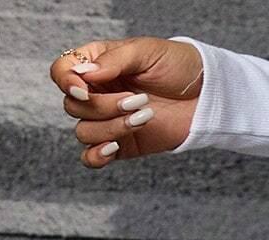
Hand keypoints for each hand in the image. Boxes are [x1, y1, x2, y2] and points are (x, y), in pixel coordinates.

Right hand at [50, 37, 205, 166]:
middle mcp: (98, 93)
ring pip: (84, 131)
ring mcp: (108, 120)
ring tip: (144, 116)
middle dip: (102, 106)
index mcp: (98, 64)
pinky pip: (91, 158)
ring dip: (112, 127)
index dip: (66, 82)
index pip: (62, 72)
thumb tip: (84, 73)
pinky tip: (114, 147)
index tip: (84, 89)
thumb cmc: (178, 66)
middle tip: (136, 99)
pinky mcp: (121, 146)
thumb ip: (113, 60)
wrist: (206, 97)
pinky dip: (97, 156)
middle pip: (72, 106)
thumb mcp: (145, 51)